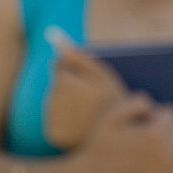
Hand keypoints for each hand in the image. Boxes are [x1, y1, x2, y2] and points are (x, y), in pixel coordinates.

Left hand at [46, 29, 126, 148]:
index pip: (60, 65)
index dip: (80, 72)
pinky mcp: (52, 134)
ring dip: (67, 103)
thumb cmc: (114, 100)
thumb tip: (52, 33)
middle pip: (55, 83)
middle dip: (71, 86)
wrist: (121, 139)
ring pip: (53, 100)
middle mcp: (54, 100)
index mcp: (66, 81)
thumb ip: (76, 54)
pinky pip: (53, 119)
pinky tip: (81, 124)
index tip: (94, 84)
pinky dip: (64, 120)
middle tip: (93, 99)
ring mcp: (51, 119)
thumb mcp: (102, 74)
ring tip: (89, 112)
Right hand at [78, 94, 172, 172]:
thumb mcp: (110, 115)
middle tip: (145, 136)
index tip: (140, 124)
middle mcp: (165, 153)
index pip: (171, 113)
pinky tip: (157, 161)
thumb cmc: (99, 144)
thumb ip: (136, 102)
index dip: (155, 115)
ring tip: (149, 148)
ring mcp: (169, 171)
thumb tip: (154, 106)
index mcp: (154, 134)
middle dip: (165, 127)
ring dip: (172, 142)